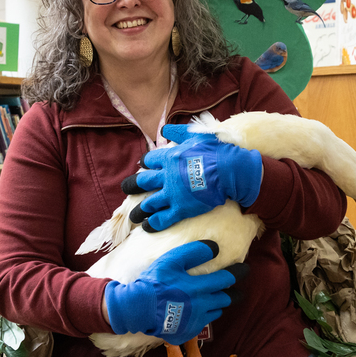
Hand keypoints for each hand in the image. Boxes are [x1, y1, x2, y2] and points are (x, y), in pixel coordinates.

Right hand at [103, 241, 245, 344]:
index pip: (225, 280)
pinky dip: (202, 316)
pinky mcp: (187, 333)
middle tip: (236, 290)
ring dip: (218, 305)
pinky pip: (202, 324)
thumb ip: (193, 252)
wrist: (137, 309)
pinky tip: (196, 311)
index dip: (237, 273)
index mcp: (199, 288)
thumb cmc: (154, 282)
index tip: (245, 269)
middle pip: (224, 300)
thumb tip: (215, 247)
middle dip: (232, 293)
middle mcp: (201, 307)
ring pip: (215, 313)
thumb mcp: (171, 261)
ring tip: (216, 300)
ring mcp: (195, 322)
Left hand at [123, 124, 262, 231]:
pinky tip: (146, 227)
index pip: (150, 160)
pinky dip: (152, 224)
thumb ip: (178, 132)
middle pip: (143, 182)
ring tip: (134, 216)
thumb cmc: (215, 150)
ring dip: (139, 210)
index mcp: (169, 157)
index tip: (142, 166)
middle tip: (126, 189)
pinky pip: (162, 218)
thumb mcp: (195, 135)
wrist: (229, 170)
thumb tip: (163, 129)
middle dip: (132, 186)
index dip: (145, 163)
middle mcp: (166, 176)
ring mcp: (172, 194)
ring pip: (149, 203)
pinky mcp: (181, 209)